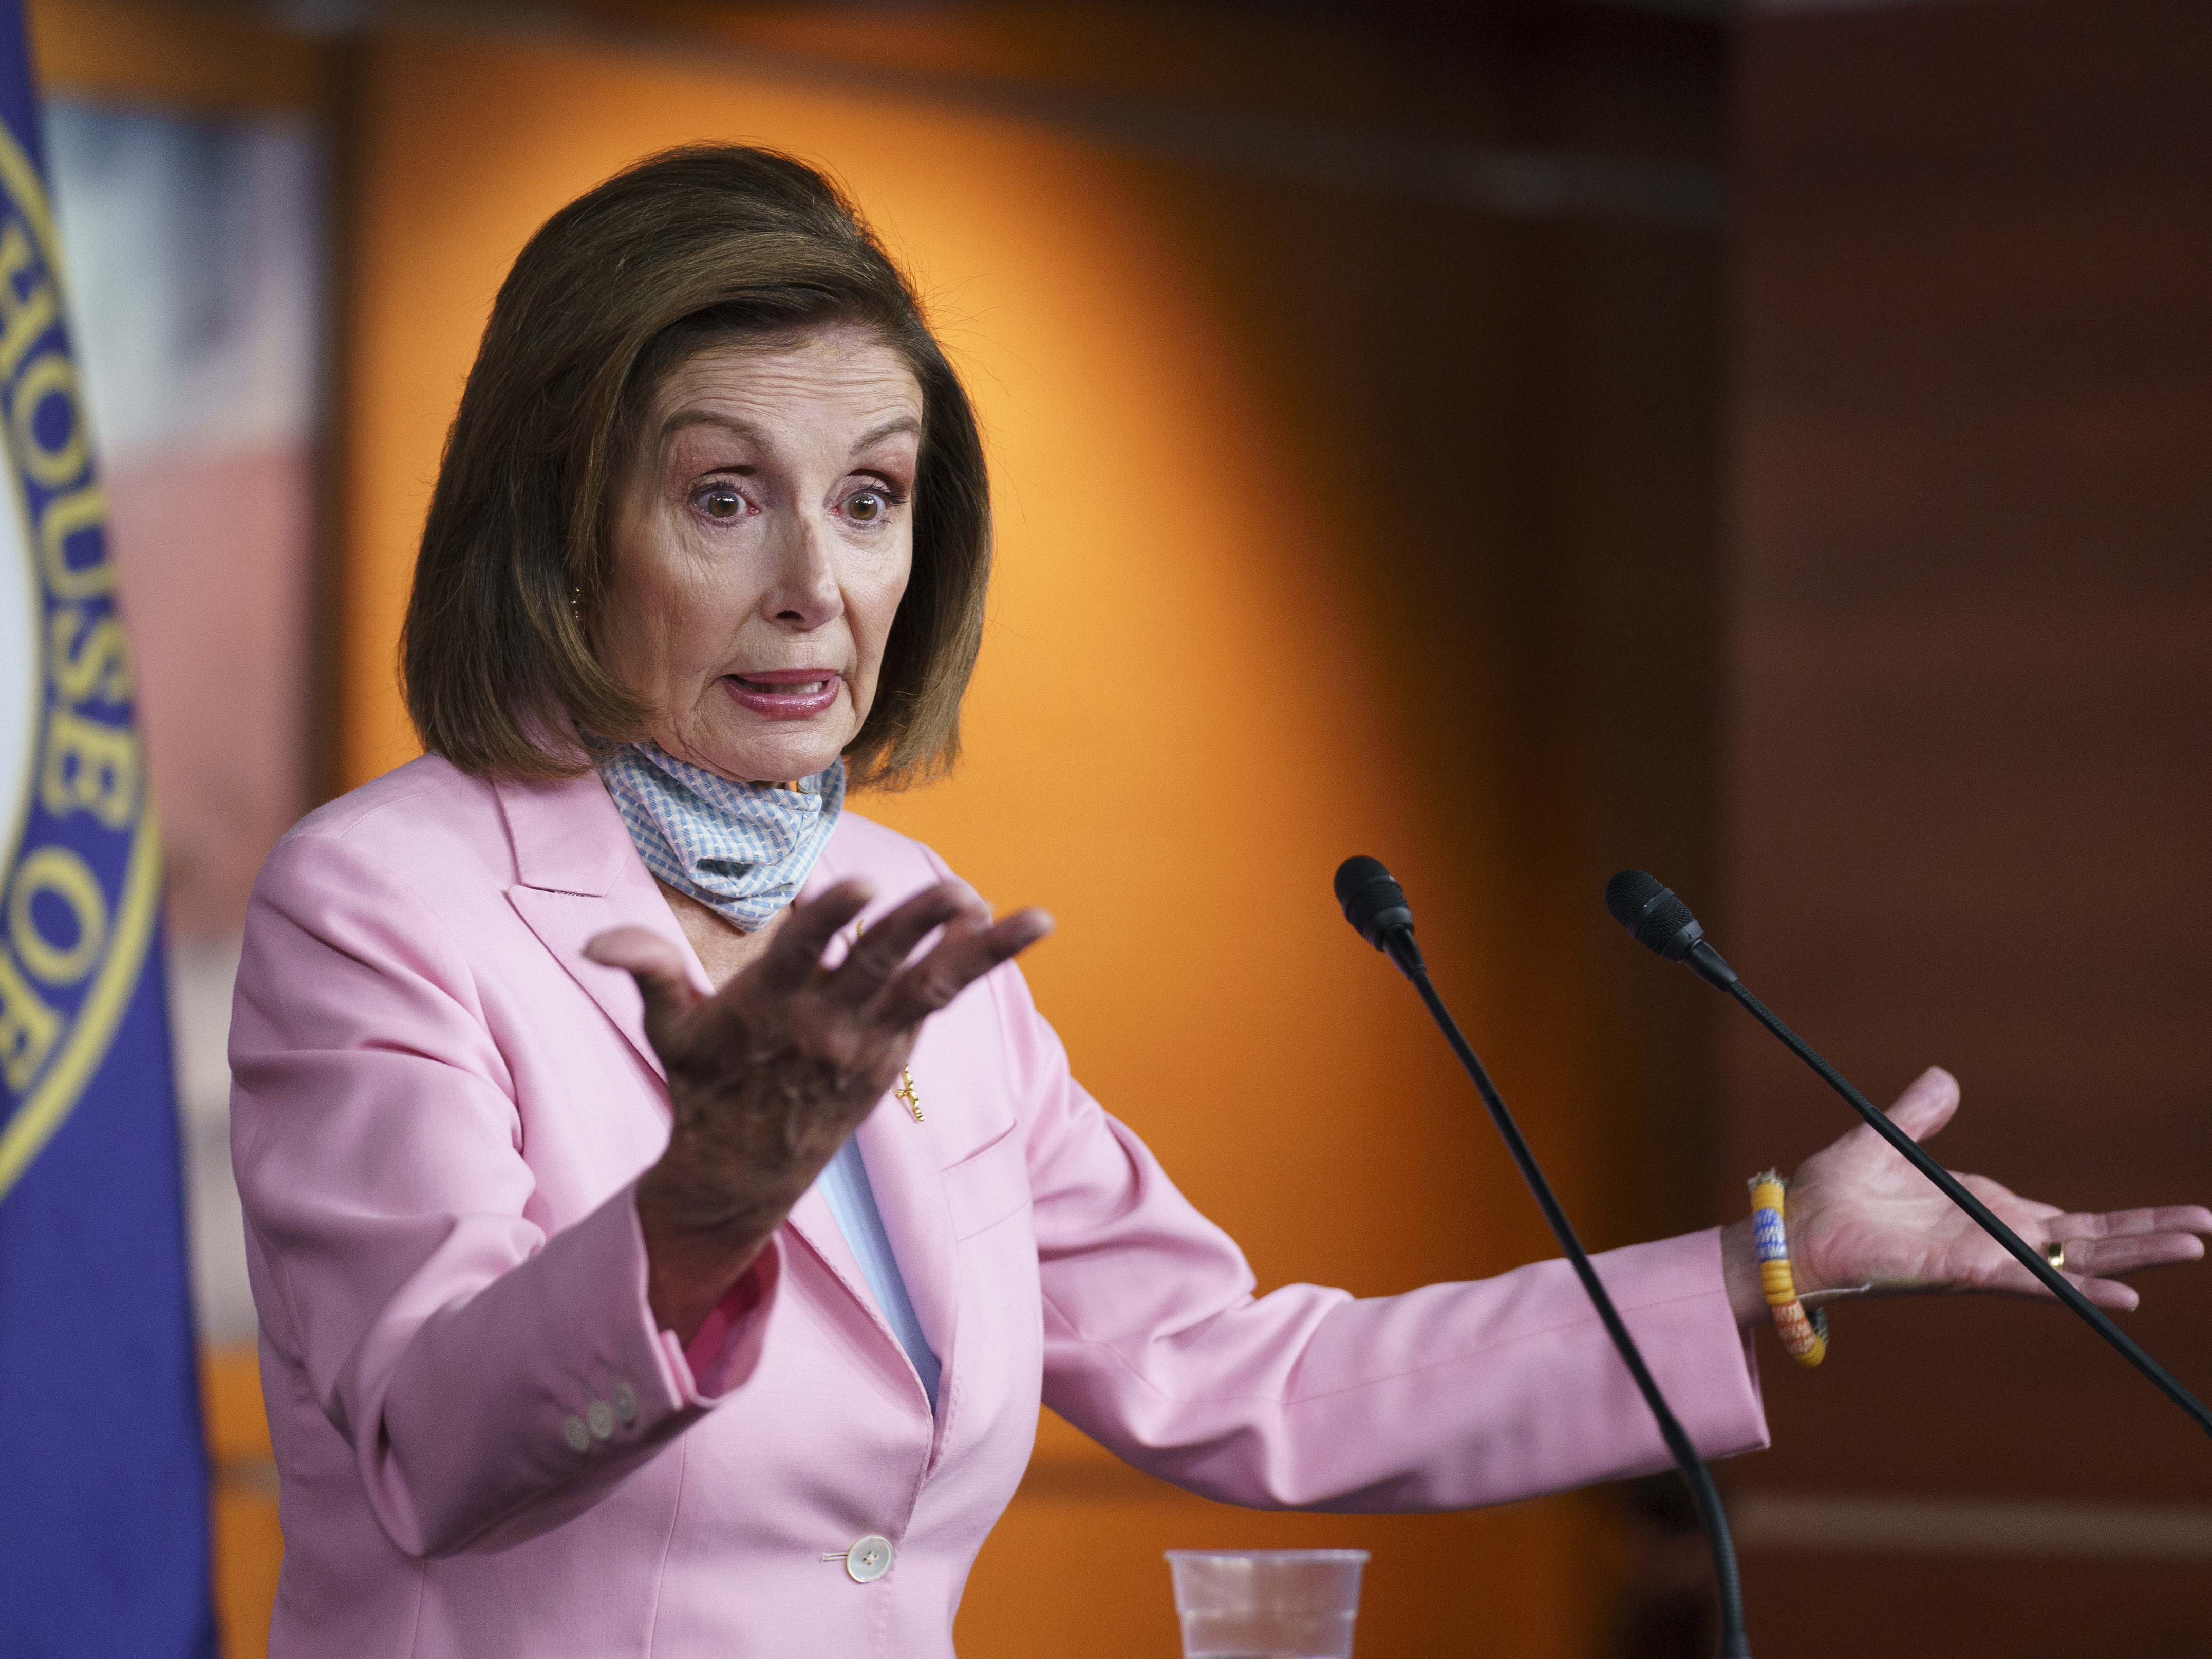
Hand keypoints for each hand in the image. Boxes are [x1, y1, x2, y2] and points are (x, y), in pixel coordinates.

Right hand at [587, 878, 1051, 1341]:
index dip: (830, 919)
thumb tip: (598, 940)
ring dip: (981, 951)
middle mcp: (825, 1024)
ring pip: (931, 986)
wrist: (742, 1173)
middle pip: (879, 966)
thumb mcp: (666, 1030)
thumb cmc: (703, 1084)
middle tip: (960, 890)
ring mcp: (866, 1042)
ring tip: (1031, 919)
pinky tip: (1007, 928)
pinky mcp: (892, 1054)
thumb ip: (646, 971)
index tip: (857, 884)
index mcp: (768, 1007)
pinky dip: (974, 965)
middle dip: (919, 926)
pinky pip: (940, 1000)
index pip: (802, 955)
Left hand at [1724, 1066, 2211, 1325]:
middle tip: (2206, 1231)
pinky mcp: (1960, 1273)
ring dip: (2129, 1257)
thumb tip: (1944, 1077)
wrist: (1791, 1227)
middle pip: (2090, 1240)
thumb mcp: (1887, 1141)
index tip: (2180, 1217)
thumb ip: (1920, 1113)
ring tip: (2190, 1249)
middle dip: (2148, 1236)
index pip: (2075, 1220)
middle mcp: (1995, 1239)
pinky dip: (2073, 1282)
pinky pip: (2028, 1280)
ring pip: (2073, 1260)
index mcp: (1987, 1212)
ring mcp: (1983, 1258)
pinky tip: (2120, 1292)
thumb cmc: (1833, 1195)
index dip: (2126, 1220)